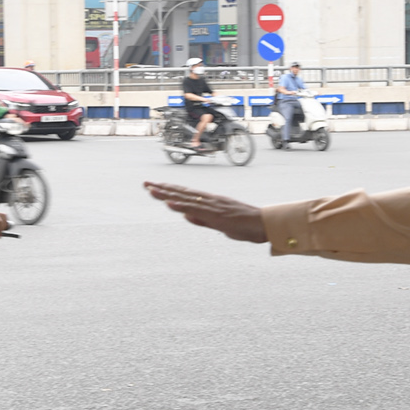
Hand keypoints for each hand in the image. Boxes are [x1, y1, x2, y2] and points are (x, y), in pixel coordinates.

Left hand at [144, 182, 268, 243]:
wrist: (264, 225)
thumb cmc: (244, 225)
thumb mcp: (219, 224)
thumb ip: (202, 220)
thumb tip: (185, 216)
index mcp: (210, 202)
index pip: (186, 194)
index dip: (169, 189)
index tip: (154, 186)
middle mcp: (209, 200)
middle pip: (182, 192)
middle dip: (163, 188)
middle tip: (145, 183)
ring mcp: (212, 206)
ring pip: (186, 199)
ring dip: (167, 194)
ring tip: (151, 190)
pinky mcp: (216, 215)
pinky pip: (196, 210)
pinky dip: (182, 205)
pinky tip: (169, 202)